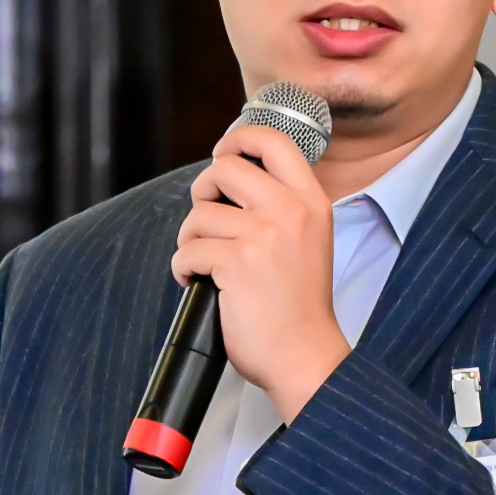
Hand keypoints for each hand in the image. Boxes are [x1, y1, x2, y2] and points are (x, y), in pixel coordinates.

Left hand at [175, 120, 349, 422]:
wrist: (304, 356)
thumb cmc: (299, 307)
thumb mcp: (308, 240)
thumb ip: (280, 205)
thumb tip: (228, 174)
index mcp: (312, 202)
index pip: (273, 140)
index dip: (238, 138)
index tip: (223, 154)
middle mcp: (292, 212)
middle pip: (225, 168)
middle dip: (203, 193)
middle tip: (206, 222)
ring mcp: (265, 236)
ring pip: (199, 215)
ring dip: (190, 241)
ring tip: (204, 264)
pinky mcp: (237, 263)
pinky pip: (188, 250)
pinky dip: (183, 269)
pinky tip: (198, 283)